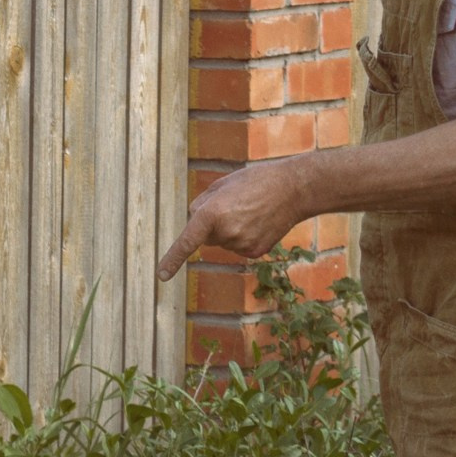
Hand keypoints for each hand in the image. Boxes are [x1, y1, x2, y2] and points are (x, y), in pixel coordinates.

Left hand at [156, 159, 312, 281]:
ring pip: (223, 242)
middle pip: (205, 236)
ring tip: (250, 211)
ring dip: (229, 229)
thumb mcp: (221, 185)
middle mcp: (225, 233)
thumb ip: (200, 205)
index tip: (161, 276)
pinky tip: (259, 222)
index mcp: (212, 214)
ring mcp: (241, 245)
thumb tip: (193, 224)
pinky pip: (238, 247)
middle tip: (235, 205)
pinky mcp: (255, 252)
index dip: (172, 259)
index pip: (187, 242)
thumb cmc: (255, 181)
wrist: (294, 189)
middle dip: (212, 224)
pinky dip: (244, 237)